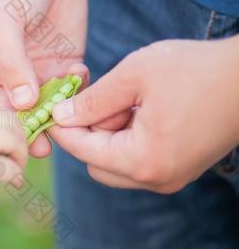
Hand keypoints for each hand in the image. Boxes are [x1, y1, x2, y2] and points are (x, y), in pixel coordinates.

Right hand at [0, 0, 86, 157]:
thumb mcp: (2, 17)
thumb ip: (10, 60)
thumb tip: (22, 104)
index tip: (4, 143)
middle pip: (7, 116)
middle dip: (22, 132)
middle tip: (37, 148)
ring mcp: (30, 74)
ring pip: (38, 110)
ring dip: (51, 120)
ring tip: (63, 130)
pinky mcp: (59, 67)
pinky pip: (66, 92)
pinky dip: (74, 92)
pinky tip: (78, 75)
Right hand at [0, 109, 28, 191]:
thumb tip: (19, 132)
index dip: (11, 131)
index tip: (9, 149)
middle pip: (9, 122)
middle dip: (19, 142)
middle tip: (17, 162)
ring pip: (14, 141)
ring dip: (20, 158)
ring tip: (15, 173)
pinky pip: (12, 167)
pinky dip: (16, 176)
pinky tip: (14, 183)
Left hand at [48, 37, 238, 192]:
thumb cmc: (196, 71)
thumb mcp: (135, 75)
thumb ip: (92, 99)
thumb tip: (61, 116)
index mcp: (142, 160)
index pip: (82, 151)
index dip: (61, 128)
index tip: (52, 106)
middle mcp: (156, 178)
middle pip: (95, 164)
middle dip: (88, 132)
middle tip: (102, 99)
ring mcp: (170, 177)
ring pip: (115, 163)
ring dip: (109, 134)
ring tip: (129, 99)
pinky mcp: (179, 168)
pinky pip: (137, 160)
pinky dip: (128, 137)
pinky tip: (142, 107)